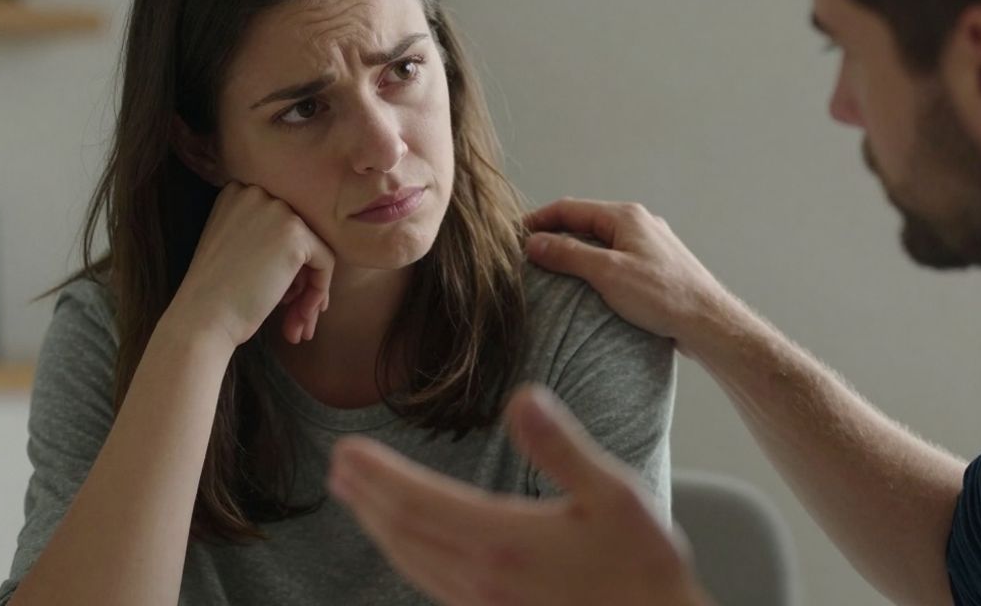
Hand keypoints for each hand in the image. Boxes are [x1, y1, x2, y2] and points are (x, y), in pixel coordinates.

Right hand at [167, 182, 334, 351]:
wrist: (202, 318)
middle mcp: (257, 193)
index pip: (282, 224)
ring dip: (309, 289)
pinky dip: (318, 291)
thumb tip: (310, 252)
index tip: (281, 293)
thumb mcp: (236, 248)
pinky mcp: (295, 235)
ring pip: (315, 250)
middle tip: (293, 311)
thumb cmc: (216, 294)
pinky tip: (301, 317)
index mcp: (238, 193)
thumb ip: (267, 238)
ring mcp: (277, 211)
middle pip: (300, 235)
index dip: (286, 262)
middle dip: (300, 278)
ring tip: (298, 322)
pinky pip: (325, 262)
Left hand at [327, 385, 711, 605]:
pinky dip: (407, 556)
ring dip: (379, 526)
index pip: (418, 501)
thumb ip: (561, 447)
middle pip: (404, 531)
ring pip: (412, 561)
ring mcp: (483, 603)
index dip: (378, 474)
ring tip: (358, 499)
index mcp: (503, 539)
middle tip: (339, 468)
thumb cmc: (642, 568)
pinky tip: (407, 545)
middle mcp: (481, 576)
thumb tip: (522, 396)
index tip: (346, 450)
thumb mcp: (615, 495)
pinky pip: (432, 584)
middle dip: (367, 496)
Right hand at [524, 198, 738, 356]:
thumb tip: (533, 243)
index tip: (514, 236)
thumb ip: (568, 255)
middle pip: (585, 222)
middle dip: (555, 234)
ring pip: (601, 241)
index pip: (569, 208)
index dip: (539, 220)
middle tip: (528, 254)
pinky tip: (587, 287)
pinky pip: (616, 258)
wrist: (708, 322)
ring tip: (551, 271)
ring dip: (575, 251)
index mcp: (626, 216)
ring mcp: (649, 245)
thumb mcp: (607, 273)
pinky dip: (595, 266)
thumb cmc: (663, 296)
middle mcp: (639, 223)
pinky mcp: (655, 267)